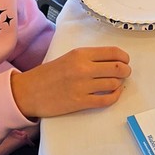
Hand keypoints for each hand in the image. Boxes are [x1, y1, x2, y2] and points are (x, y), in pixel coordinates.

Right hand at [10, 46, 130, 117]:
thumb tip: (113, 60)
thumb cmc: (48, 74)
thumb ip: (89, 57)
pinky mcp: (80, 102)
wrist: (28, 92)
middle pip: (118, 68)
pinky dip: (114, 96)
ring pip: (114, 84)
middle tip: (125, 73)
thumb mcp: (69, 57)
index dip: (124, 57)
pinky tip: (113, 94)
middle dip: (126, 71)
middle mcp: (83, 68)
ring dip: (119, 84)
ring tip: (116, 83)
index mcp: (80, 54)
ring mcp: (82, 86)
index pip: (113, 52)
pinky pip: (106, 99)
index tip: (125, 60)